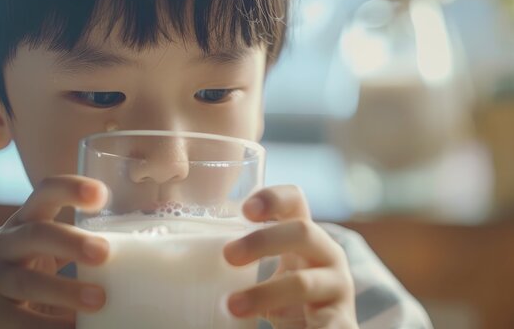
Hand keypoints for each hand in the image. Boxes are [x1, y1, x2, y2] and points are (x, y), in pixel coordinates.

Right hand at [0, 175, 109, 328]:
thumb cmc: (32, 274)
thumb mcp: (49, 250)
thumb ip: (86, 244)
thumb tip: (155, 251)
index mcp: (27, 221)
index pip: (45, 192)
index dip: (70, 188)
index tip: (101, 195)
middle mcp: (6, 244)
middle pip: (35, 234)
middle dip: (70, 241)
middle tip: (104, 253)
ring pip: (26, 283)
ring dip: (64, 290)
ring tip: (98, 300)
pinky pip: (19, 322)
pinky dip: (49, 327)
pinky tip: (76, 328)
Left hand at [224, 185, 358, 328]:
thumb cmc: (286, 298)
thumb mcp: (266, 273)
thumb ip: (239, 262)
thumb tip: (170, 270)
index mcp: (306, 238)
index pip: (296, 201)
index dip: (273, 198)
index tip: (244, 210)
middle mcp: (327, 256)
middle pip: (302, 231)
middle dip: (263, 241)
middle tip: (227, 256)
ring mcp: (337, 289)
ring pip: (304, 282)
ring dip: (264, 294)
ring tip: (232, 306)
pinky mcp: (342, 323)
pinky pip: (329, 324)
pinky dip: (308, 327)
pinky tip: (278, 327)